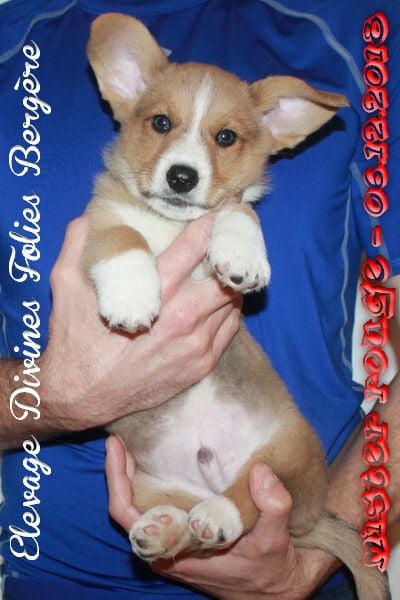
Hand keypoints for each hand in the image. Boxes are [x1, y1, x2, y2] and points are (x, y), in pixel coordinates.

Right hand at [40, 214, 240, 431]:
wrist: (82, 395)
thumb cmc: (75, 338)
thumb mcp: (66, 285)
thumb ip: (78, 244)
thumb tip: (88, 214)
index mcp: (155, 291)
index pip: (195, 246)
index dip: (211, 224)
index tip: (219, 212)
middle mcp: (182, 317)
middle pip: (225, 275)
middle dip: (230, 254)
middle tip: (230, 241)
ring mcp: (195, 344)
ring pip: (232, 302)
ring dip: (231, 283)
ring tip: (227, 269)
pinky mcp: (200, 365)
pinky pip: (230, 330)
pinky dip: (229, 312)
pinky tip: (221, 302)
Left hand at [106, 436, 337, 599]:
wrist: (275, 589)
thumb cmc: (270, 569)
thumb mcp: (274, 540)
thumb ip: (272, 506)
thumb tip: (260, 470)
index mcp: (177, 551)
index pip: (129, 517)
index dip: (118, 482)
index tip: (116, 447)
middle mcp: (167, 547)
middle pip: (126, 506)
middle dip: (119, 469)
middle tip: (121, 434)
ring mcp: (173, 540)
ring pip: (138, 506)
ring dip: (132, 474)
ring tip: (134, 439)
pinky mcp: (184, 534)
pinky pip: (155, 506)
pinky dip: (151, 480)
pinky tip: (157, 457)